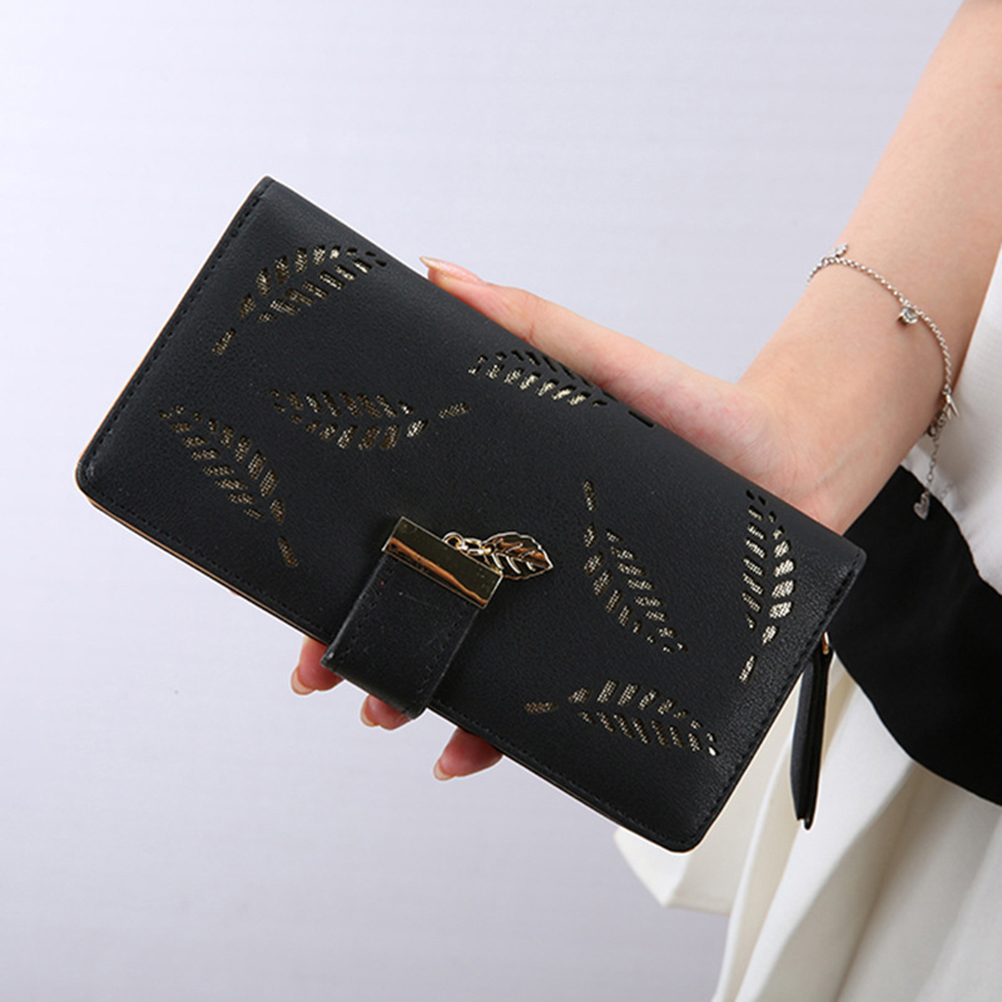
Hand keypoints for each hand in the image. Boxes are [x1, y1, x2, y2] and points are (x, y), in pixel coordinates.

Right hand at [291, 257, 827, 780]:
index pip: (408, 540)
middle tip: (332, 671)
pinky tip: (460, 753)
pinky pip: (547, 707)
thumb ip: (527, 324)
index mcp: (506, 500)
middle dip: (367, 645)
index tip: (306, 606)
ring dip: (416, 695)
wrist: (793, 461)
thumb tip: (436, 273)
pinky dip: (499, 738)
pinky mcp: (609, 649)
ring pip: (472, 665)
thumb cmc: (694, 414)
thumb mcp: (599, 364)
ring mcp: (563, 609)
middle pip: (425, 607)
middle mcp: (524, 560)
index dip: (348, 575)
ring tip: (387, 711)